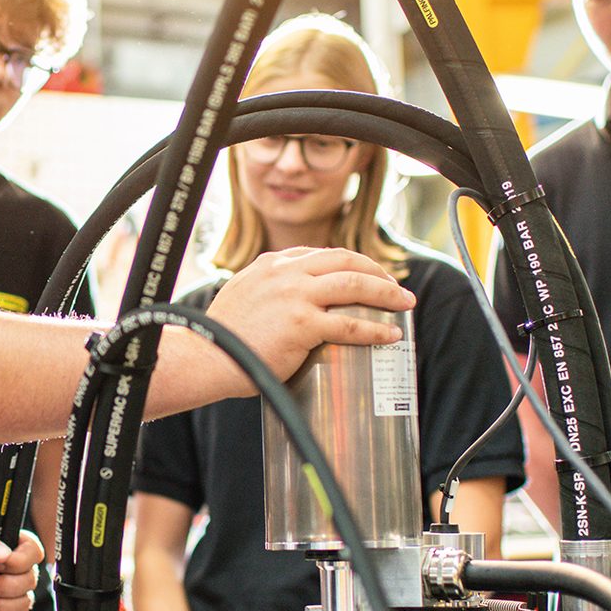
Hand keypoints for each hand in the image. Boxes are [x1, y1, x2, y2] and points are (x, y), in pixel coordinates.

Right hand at [208, 246, 414, 379]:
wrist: (205, 356)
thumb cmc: (220, 338)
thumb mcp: (241, 297)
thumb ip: (264, 293)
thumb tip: (281, 307)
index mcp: (270, 264)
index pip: (320, 254)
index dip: (349, 262)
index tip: (364, 274)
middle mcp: (286, 273)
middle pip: (345, 260)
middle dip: (376, 271)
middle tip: (395, 287)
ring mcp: (296, 296)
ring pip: (355, 284)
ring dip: (386, 293)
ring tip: (404, 304)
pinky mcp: (302, 325)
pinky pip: (350, 325)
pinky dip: (375, 329)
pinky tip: (390, 334)